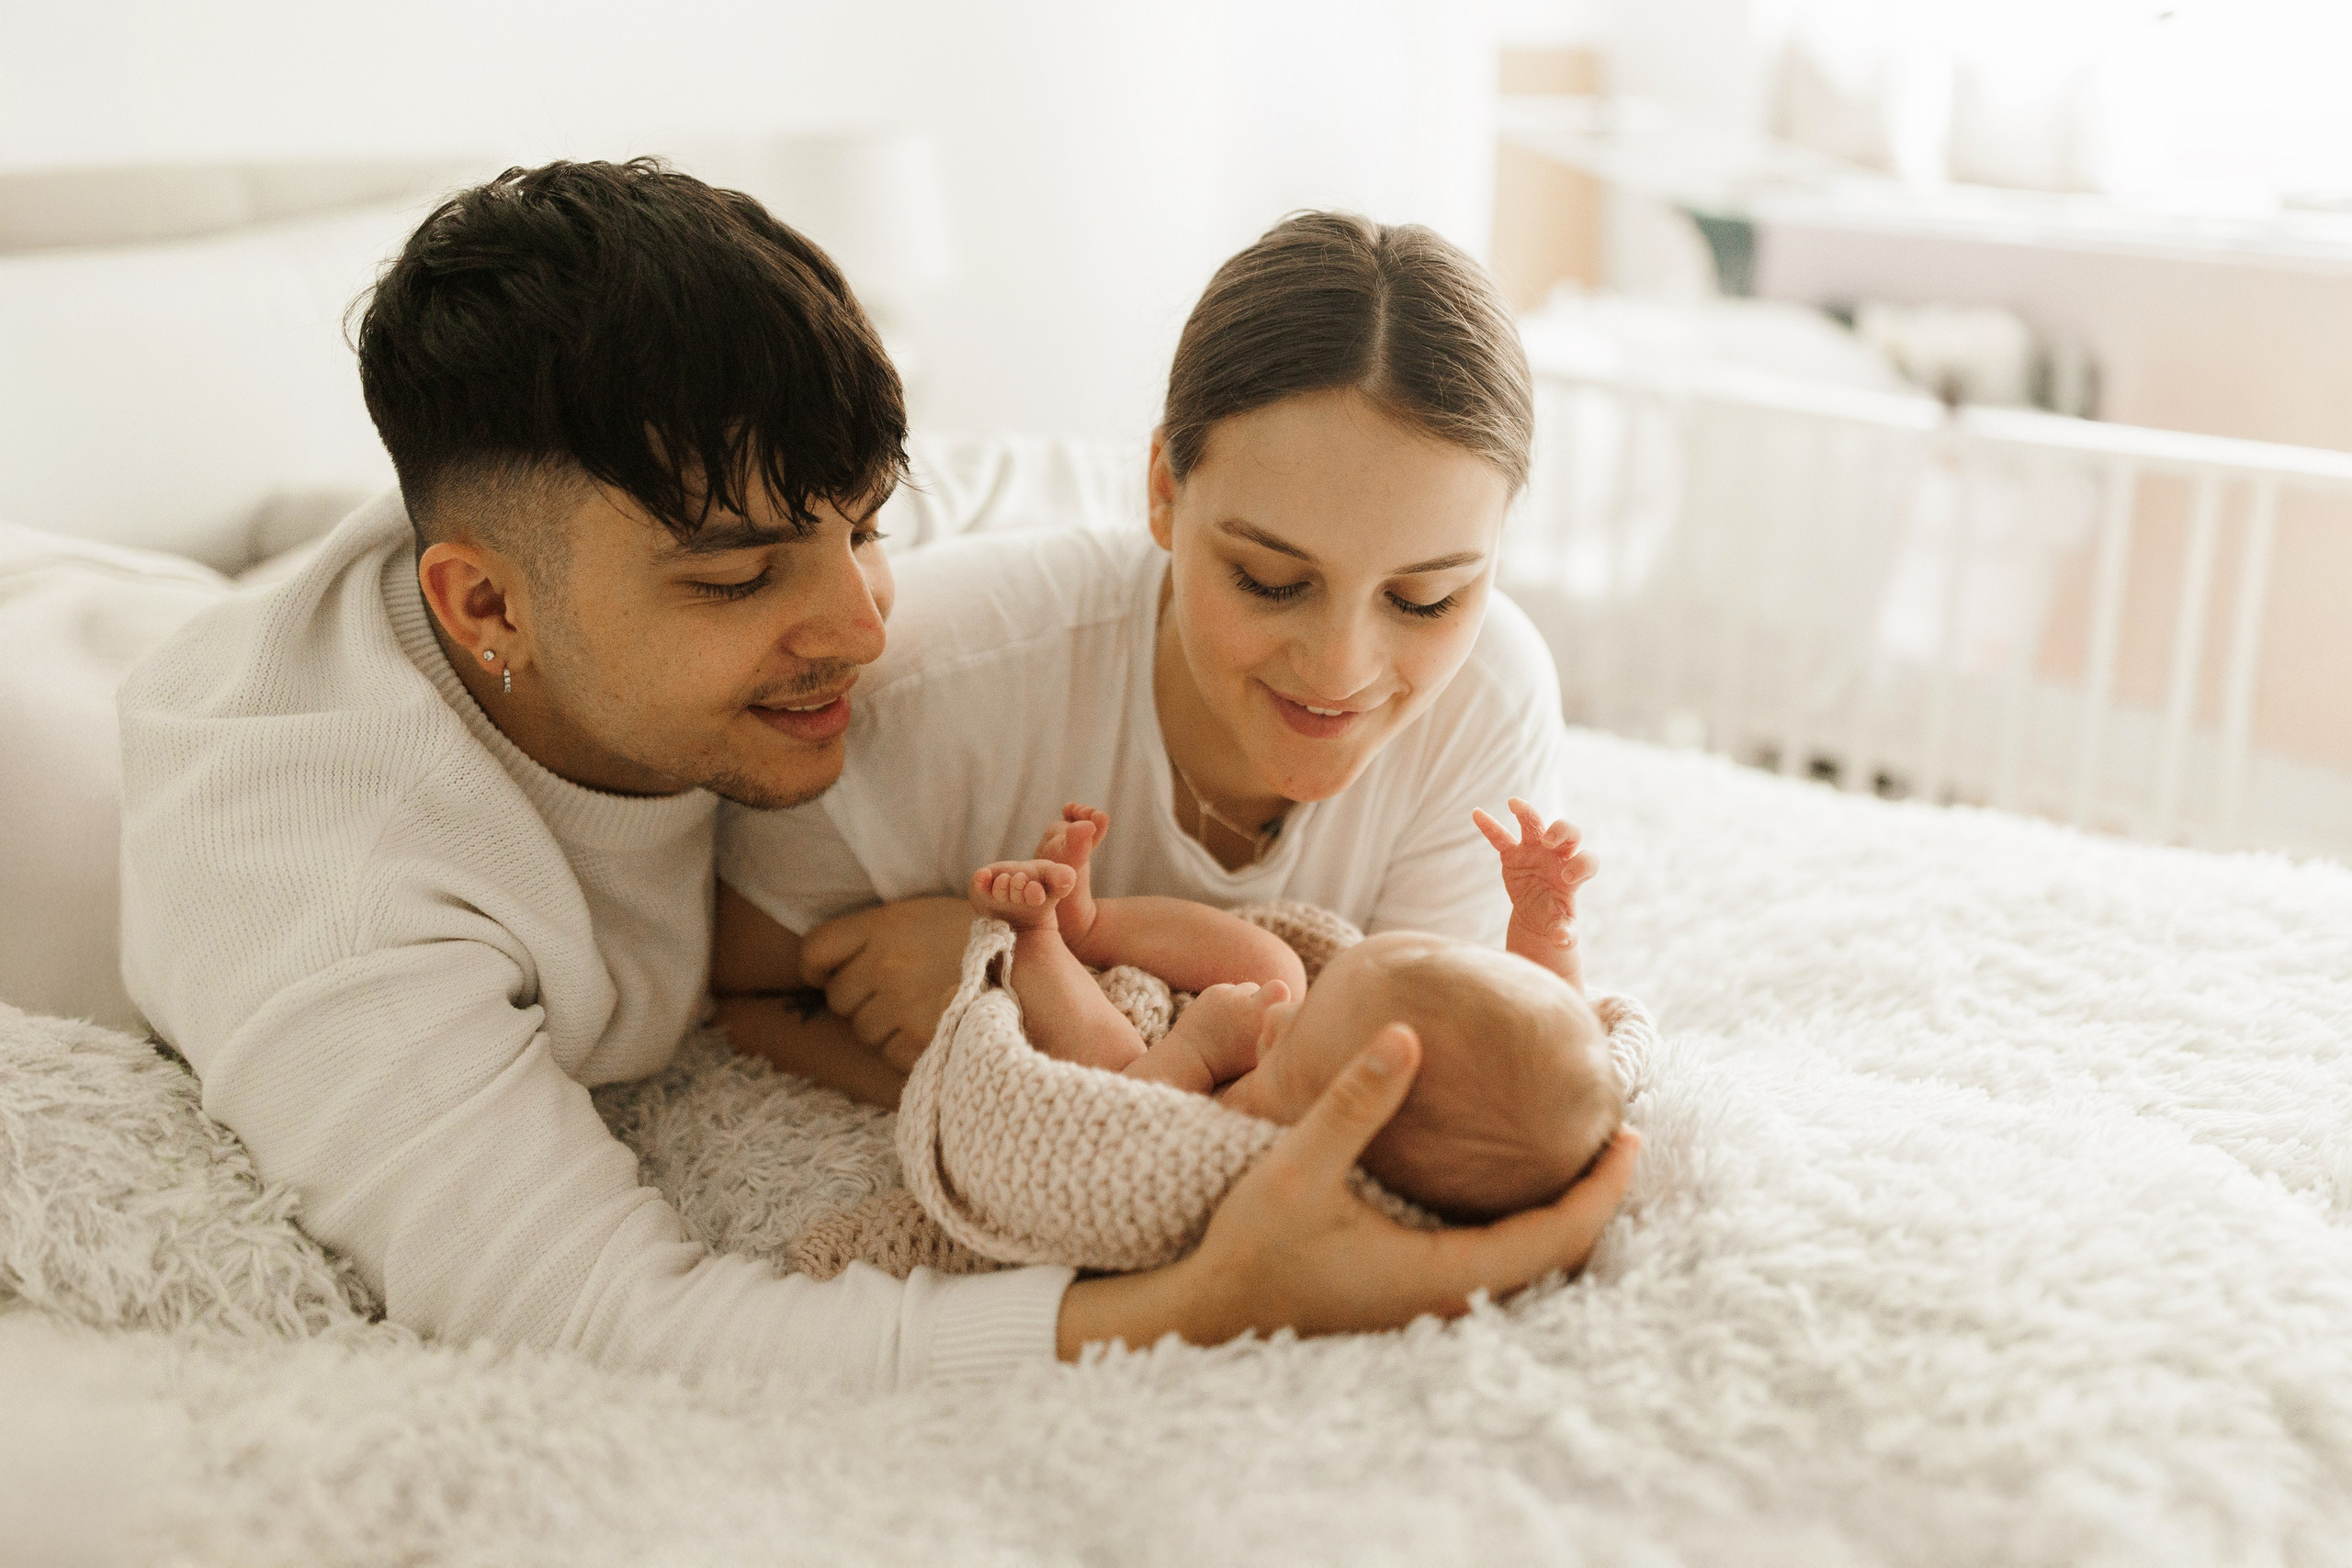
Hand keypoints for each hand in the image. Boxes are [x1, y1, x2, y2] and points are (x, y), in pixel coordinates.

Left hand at [798, 897, 973, 1072]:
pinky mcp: (919, 1039)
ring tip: (922, 1009)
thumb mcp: (923, 916)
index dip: (816, 968)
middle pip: (839, 997)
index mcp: (883, 925)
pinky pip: (889, 1053)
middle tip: (899, 992)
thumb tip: (827, 969)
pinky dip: (906, 1048)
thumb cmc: (976, 939)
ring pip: (863, 1030)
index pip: (815, 951)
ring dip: (884, 1027)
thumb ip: (877, 935)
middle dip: (861, 999)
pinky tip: (934, 1028)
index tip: (827, 975)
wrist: (1031, 964)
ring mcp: (900, 1004)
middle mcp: (885, 963)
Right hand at [1058, 1024, 1641, 1355]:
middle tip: (1621, 1136)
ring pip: (1525, 1263)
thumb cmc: (1251, 1246)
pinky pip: (1493, 1263)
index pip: (1555, 1236)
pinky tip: (1511, 1183)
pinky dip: (1522, 1223)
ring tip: (1581, 1153)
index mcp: (1438, 1272)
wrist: (1207, 1313)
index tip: (1633, 1136)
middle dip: (1593, 1198)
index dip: (1602, 1188)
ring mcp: (1430, 1303)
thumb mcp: (1298, 1163)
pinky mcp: (1410, 1294)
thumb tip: (1407, 1034)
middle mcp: (1447, 1297)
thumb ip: (1354, 1101)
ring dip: (1559, 1211)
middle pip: (1554, 1255)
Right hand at [1473, 798, 1595, 945]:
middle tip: (1550, 841)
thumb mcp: (1559, 927)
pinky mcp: (1513, 854)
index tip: (1567, 879)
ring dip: (1527, 813)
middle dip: (1562, 831)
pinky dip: (1489, 826)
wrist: (1536, 915)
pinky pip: (1500, 837)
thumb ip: (1564, 932)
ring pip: (1535, 825)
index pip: (1586, 860)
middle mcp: (1558, 856)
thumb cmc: (1553, 917)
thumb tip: (1565, 941)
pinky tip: (1476, 813)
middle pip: (1569, 832)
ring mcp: (1535, 851)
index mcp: (1574, 874)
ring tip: (1514, 803)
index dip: (1579, 866)